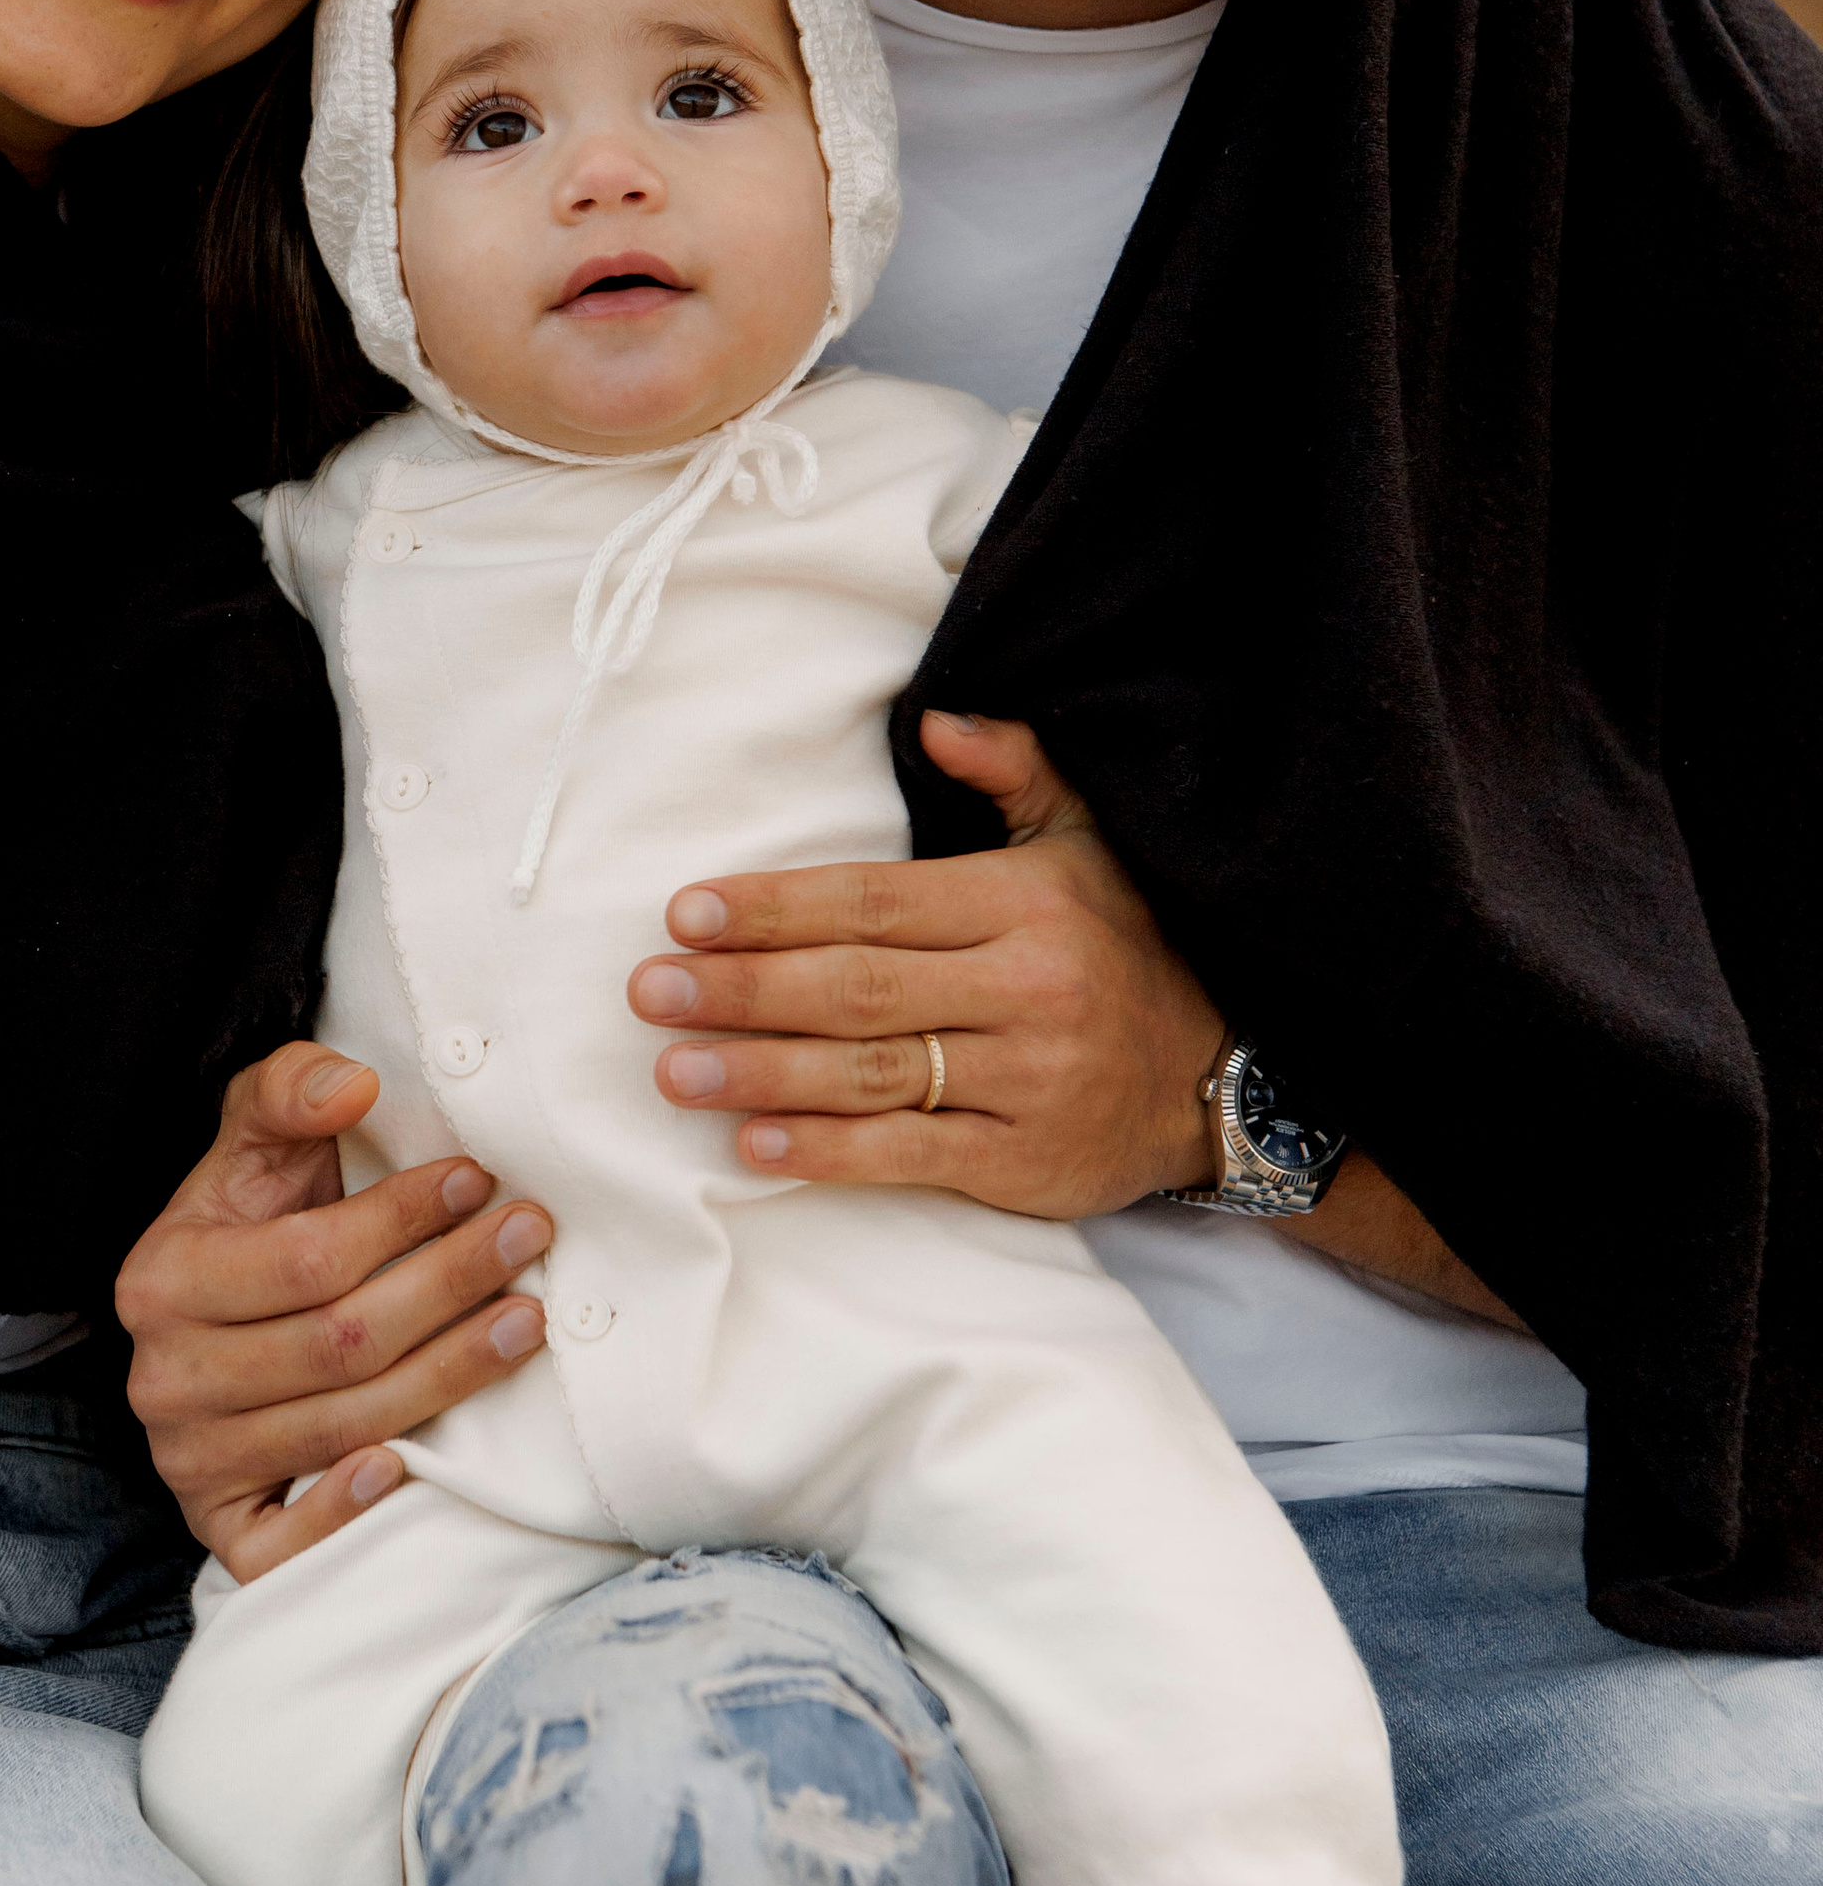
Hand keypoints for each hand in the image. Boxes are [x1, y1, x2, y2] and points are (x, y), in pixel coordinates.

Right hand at [115, 1041, 550, 1581]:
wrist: (217, 1322)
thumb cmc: (255, 1221)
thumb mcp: (255, 1140)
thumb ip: (291, 1090)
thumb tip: (355, 1087)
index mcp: (162, 1280)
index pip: (307, 1259)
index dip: (402, 1218)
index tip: (478, 1180)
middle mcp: (165, 1380)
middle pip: (337, 1345)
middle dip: (447, 1286)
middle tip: (529, 1238)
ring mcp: (191, 1463)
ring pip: (340, 1427)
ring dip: (448, 1376)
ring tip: (527, 1320)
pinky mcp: (225, 1532)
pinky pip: (283, 1546)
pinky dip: (345, 1510)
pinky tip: (411, 1465)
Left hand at [631, 713, 1223, 1218]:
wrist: (1235, 1080)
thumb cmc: (1136, 945)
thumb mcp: (1091, 841)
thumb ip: (1017, 771)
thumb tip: (940, 721)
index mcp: (1025, 905)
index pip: (874, 901)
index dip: (775, 908)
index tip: (686, 912)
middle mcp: (1023, 990)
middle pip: (854, 988)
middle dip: (742, 988)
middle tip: (651, 990)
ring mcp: (1024, 1083)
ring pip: (870, 1075)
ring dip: (761, 1072)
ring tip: (673, 1069)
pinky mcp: (1024, 1164)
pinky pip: (910, 1156)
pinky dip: (827, 1154)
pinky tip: (752, 1144)